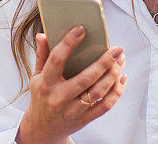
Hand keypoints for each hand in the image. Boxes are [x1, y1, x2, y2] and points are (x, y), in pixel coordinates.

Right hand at [16, 27, 126, 143]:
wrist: (42, 128)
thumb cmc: (41, 96)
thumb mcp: (36, 76)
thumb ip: (41, 55)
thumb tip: (43, 34)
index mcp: (45, 84)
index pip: (56, 60)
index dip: (69, 43)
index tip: (81, 29)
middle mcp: (59, 98)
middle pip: (85, 78)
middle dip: (104, 62)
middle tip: (116, 49)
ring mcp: (72, 110)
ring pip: (98, 92)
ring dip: (113, 75)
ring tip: (121, 61)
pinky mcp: (84, 119)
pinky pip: (104, 106)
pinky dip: (116, 92)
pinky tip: (121, 78)